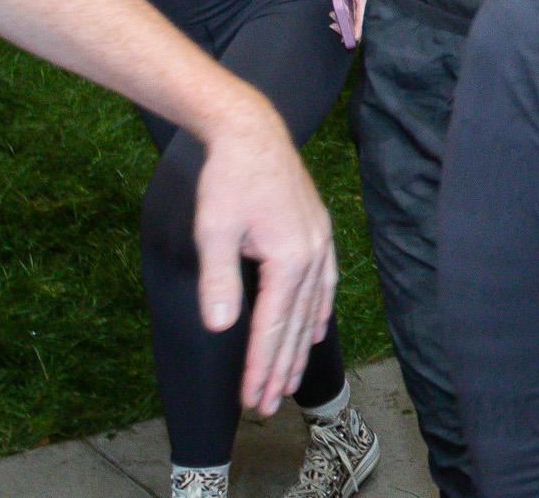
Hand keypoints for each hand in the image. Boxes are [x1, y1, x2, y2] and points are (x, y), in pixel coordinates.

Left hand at [191, 101, 337, 411]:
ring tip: (288, 382)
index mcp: (290, 257)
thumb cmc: (228, 180)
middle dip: (279, 368)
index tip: (250, 398)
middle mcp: (313, 254)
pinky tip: (315, 331)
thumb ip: (220, 281)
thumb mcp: (213, 231)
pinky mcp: (317, 234)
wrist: (252, 132)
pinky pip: (324, 285)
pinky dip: (319, 313)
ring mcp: (320, 244)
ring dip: (298, 349)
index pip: (272, 325)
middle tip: (265, 406)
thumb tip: (221, 327)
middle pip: (295, 325)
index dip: (260, 365)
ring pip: (312, 309)